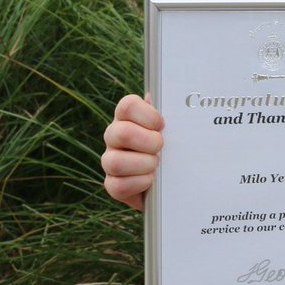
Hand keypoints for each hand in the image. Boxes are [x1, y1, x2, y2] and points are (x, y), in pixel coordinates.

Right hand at [102, 93, 164, 210]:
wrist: (171, 178)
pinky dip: (140, 183)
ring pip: (115, 162)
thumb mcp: (174, 127)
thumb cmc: (172, 144)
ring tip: (158, 164)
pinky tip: (152, 179)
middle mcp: (115, 136)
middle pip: (121, 133)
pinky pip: (118, 186)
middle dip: (148, 141)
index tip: (163, 125)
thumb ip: (172, 111)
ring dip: (143, 164)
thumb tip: (172, 98)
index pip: (127, 105)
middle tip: (162, 146)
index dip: (147, 115)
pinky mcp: (112, 184)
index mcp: (128, 117)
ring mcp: (110, 160)